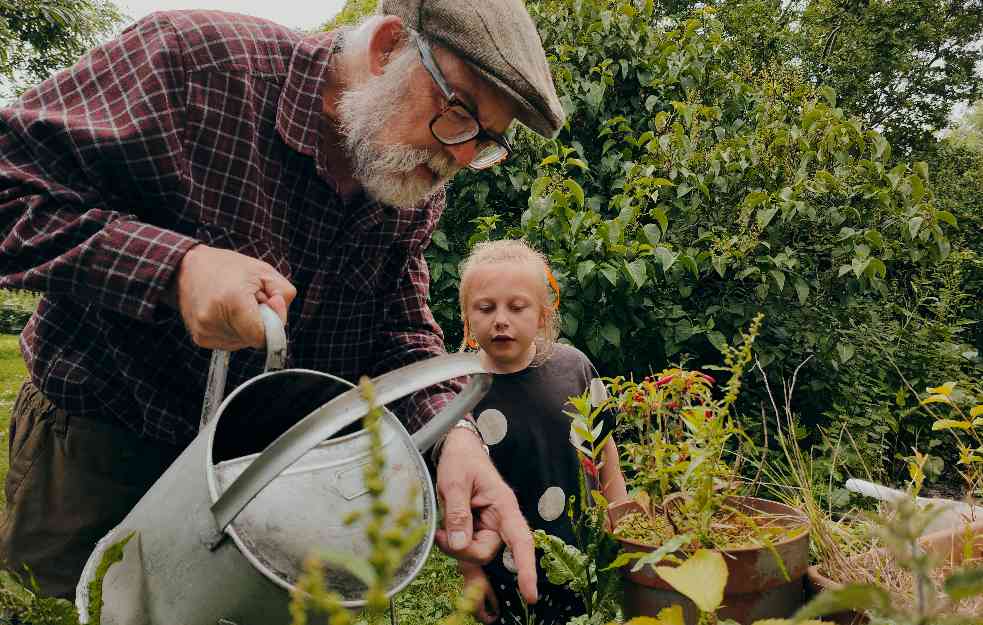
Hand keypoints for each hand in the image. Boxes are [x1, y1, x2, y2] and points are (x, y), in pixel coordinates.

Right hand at [166, 245, 295, 348]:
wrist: (188, 268)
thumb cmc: (229, 268)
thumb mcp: (264, 271)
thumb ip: (284, 295)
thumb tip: (279, 318)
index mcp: (232, 301)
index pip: (262, 336)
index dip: (273, 323)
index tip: (268, 305)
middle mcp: (213, 320)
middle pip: (254, 339)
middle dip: (258, 322)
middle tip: (248, 300)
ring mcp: (204, 332)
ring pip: (243, 343)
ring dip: (246, 327)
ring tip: (234, 304)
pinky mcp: (200, 339)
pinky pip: (230, 342)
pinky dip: (234, 330)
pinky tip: (225, 313)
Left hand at [435, 428, 537, 603]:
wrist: (458, 449)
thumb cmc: (461, 460)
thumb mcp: (454, 482)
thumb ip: (457, 513)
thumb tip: (459, 544)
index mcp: (503, 505)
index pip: (521, 540)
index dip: (526, 568)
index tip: (530, 595)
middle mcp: (500, 520)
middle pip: (486, 552)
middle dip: (461, 550)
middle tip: (439, 533)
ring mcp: (488, 527)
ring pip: (474, 554)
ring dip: (454, 548)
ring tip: (439, 530)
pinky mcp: (476, 531)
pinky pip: (470, 551)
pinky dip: (460, 556)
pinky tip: (452, 560)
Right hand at [459, 562, 499, 623]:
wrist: (470, 571)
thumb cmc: (480, 580)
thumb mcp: (490, 591)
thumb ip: (494, 602)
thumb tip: (498, 611)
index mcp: (477, 607)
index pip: (486, 620)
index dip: (493, 619)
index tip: (498, 615)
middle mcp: (471, 608)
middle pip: (481, 619)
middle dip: (489, 617)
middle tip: (496, 612)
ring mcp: (468, 604)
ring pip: (477, 614)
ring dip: (484, 613)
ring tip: (492, 607)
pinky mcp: (467, 600)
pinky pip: (474, 609)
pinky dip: (480, 609)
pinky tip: (485, 602)